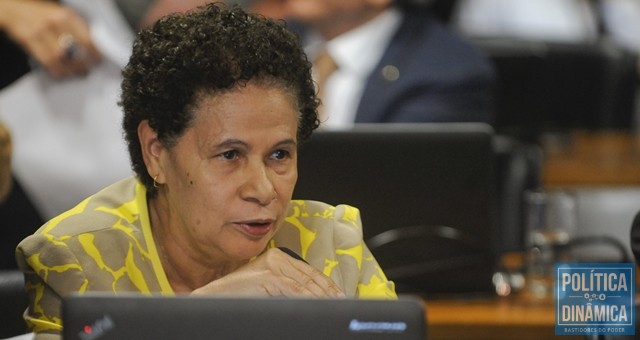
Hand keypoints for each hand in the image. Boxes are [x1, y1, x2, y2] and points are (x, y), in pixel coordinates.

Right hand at [0, 0, 100, 77]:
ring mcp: (41, 30)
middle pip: (76, 49)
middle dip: (83, 63)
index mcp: (66, 15)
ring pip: (61, 57)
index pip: (87, 37)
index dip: (95, 52)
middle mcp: (55, 22)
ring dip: (70, 69)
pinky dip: (56, 69)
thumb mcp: (60, 14)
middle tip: (87, 69)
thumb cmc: (38, 13)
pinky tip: (60, 73)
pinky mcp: (29, 39)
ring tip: (75, 72)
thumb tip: (91, 45)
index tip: (98, 60)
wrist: (12, 9)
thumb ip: (74, 27)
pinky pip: (46, 60)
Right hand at [192, 248, 344, 297]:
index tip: (339, 296)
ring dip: (321, 298)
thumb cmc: (237, 297)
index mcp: (276, 256)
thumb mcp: (265, 287)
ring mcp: (272, 266)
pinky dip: (309, 300)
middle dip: (328, 293)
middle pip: (311, 277)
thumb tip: (311, 298)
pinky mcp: (268, 277)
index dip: (327, 285)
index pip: (309, 272)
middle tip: (342, 303)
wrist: (210, 299)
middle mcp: (275, 257)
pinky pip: (295, 291)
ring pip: (306, 285)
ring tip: (333, 307)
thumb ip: (285, 287)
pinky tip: (317, 307)